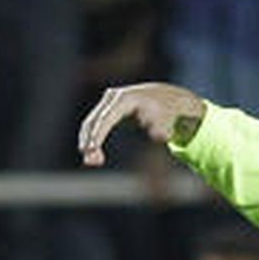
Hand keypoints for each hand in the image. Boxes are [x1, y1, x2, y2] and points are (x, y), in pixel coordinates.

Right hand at [79, 82, 205, 166]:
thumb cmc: (169, 110)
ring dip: (89, 142)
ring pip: (92, 123)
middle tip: (92, 162)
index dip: (98, 133)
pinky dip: (93, 139)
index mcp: (126, 98)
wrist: (167, 97)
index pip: (106, 117)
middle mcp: (113, 97)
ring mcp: (108, 102)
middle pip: (95, 120)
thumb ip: (164, 128)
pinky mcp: (107, 110)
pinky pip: (96, 125)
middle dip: (91, 140)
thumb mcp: (169, 119)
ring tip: (94, 162)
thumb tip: (159, 136)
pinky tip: (94, 155)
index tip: (93, 148)